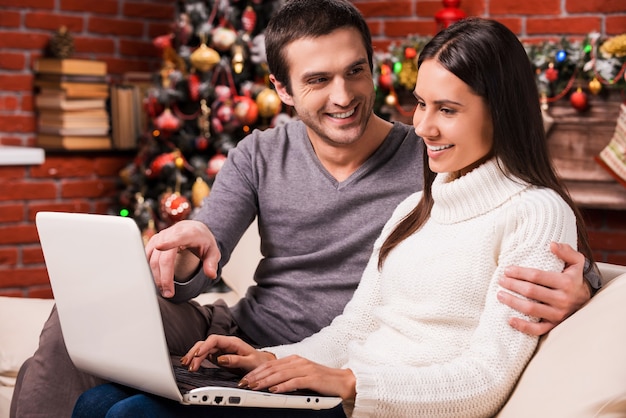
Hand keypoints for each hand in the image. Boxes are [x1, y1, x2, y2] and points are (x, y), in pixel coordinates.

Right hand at [145, 220, 220, 297]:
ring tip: (164, 290)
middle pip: (163, 257)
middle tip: (169, 293)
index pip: (178, 238)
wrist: (193, 229)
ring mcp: (160, 237)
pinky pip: (147, 257)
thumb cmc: (203, 241)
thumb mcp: (213, 251)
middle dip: (164, 277)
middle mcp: (171, 233)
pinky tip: (155, 280)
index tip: (159, 247)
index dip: (168, 243)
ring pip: (152, 259)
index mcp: (188, 233)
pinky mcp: (153, 242)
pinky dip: (149, 270)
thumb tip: (211, 274)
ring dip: (156, 277)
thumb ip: (212, 263)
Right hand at [180, 335, 268, 372]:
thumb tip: (220, 359)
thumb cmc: (258, 362)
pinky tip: (191, 364)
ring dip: (194, 356)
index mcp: (233, 342)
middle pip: (206, 343)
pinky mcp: (218, 356)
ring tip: (186, 365)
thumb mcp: (250, 362)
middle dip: (195, 352)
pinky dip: (197, 359)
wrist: (262, 364)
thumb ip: (236, 360)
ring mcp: (220, 350)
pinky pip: (204, 355)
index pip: (215, 339)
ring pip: (203, 349)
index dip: (205, 346)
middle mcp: (225, 344)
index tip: (198, 354)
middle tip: (188, 364)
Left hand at [240, 355, 355, 400]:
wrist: (342, 381)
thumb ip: (287, 376)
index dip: (256, 371)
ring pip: (280, 374)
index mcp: (294, 360)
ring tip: (254, 388)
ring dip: (265, 382)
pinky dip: (283, 386)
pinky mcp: (312, 378)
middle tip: (244, 384)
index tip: (244, 378)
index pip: (270, 364)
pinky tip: (274, 391)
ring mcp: (305, 369)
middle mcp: (298, 362)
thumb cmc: (321, 381)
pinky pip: (295, 382)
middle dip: (256, 376)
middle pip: (272, 368)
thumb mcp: (301, 375)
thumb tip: (269, 384)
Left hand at [498, 242, 590, 335]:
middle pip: (531, 292)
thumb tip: (551, 245)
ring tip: (499, 295)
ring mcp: (558, 314)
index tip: (507, 269)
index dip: (519, 272)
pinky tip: (509, 320)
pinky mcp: (555, 325)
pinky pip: (537, 329)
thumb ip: (566, 251)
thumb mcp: (576, 262)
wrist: (588, 301)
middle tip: (500, 280)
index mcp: (566, 283)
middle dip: (512, 285)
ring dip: (512, 302)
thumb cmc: (575, 278)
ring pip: (531, 309)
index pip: (537, 276)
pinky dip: (523, 326)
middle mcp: (562, 299)